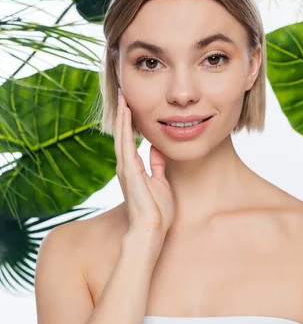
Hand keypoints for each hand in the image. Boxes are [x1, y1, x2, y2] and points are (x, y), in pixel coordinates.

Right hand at [115, 91, 175, 236]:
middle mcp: (126, 167)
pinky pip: (125, 143)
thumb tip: (157, 149)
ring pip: (121, 136)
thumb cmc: (158, 211)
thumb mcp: (161, 182)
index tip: (131, 107)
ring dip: (122, 116)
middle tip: (123, 95)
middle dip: (123, 115)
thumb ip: (157, 165)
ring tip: (123, 98)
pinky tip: (126, 112)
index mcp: (134, 170)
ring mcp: (125, 169)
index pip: (130, 141)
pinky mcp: (129, 171)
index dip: (130, 124)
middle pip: (122, 135)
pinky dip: (125, 127)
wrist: (152, 229)